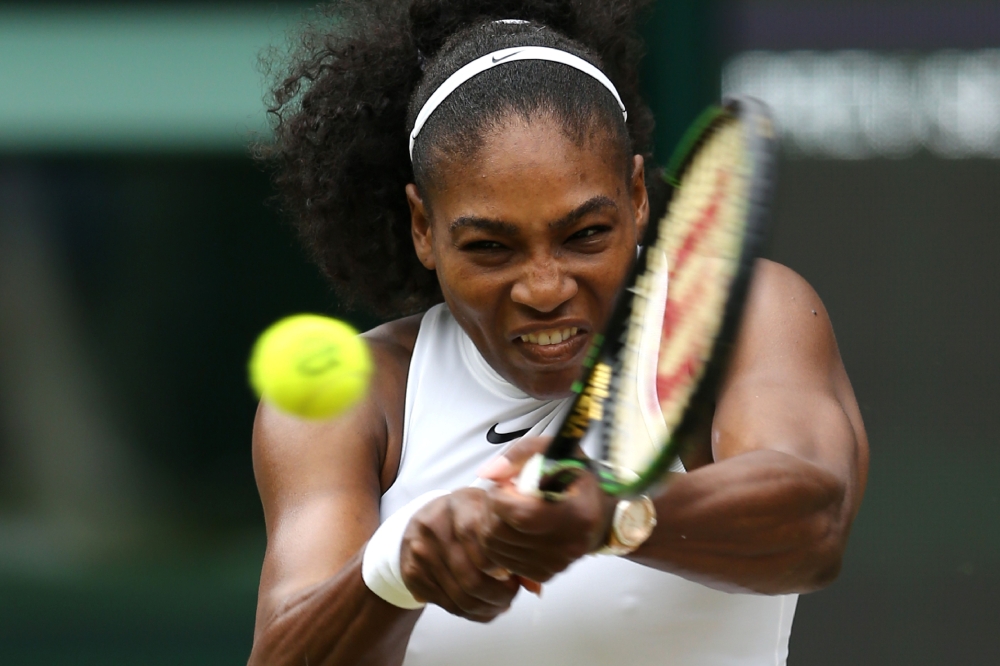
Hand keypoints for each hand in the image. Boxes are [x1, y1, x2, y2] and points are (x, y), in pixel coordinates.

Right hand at [399, 489, 520, 621]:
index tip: (513, 575)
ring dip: (487, 607)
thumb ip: (514, 545)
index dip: (502, 567)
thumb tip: (535, 586)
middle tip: (511, 594)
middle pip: (472, 578)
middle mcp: (435, 525)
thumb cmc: (465, 518)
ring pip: (460, 597)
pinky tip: (481, 605)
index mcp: (461, 504)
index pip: (483, 543)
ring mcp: (420, 550)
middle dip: (499, 595)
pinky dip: (470, 613)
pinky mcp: (412, 572)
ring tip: (500, 603)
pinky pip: (447, 605)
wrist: (422, 522)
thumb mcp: (489, 517)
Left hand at [476, 437, 616, 583]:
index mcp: (577, 513)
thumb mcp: (555, 451)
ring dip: (490, 526)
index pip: (521, 515)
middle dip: (489, 511)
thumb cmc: (576, 478)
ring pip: (497, 550)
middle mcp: (569, 544)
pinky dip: (499, 544)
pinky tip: (510, 527)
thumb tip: (489, 473)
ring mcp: (557, 563)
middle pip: (503, 534)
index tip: (502, 485)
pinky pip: (505, 562)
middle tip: (498, 496)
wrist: (600, 513)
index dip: (500, 498)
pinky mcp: (545, 573)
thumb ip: (520, 454)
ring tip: (503, 510)